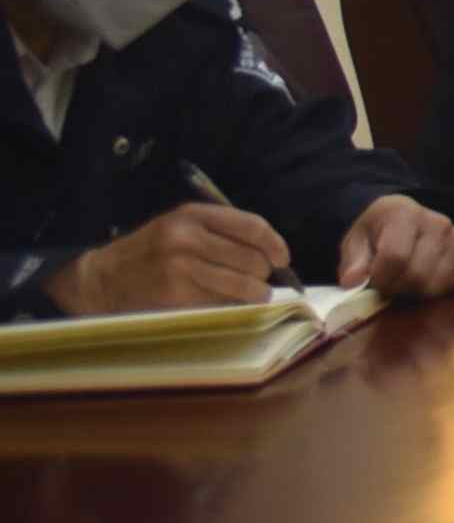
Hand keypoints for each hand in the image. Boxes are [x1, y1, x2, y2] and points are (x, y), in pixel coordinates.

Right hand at [56, 201, 286, 315]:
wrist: (103, 278)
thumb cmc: (150, 252)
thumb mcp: (179, 226)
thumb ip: (220, 232)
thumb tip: (270, 251)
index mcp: (192, 216)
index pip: (252, 227)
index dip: (275, 244)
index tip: (282, 259)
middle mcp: (187, 238)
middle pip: (252, 259)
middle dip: (263, 273)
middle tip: (260, 280)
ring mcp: (180, 268)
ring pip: (243, 285)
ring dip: (255, 294)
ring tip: (253, 295)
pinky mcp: (175, 296)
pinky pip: (222, 304)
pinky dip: (231, 307)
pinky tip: (225, 304)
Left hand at [335, 192, 453, 299]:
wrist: (405, 218)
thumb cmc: (378, 231)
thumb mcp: (356, 240)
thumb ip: (353, 261)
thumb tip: (353, 282)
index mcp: (405, 214)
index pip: (395, 256)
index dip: (381, 278)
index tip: (372, 282)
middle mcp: (437, 223)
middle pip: (417, 274)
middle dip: (397, 288)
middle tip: (387, 286)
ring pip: (434, 284)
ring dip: (414, 292)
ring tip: (402, 283)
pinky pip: (450, 285)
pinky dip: (432, 290)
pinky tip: (421, 280)